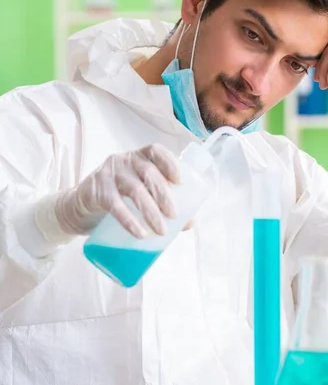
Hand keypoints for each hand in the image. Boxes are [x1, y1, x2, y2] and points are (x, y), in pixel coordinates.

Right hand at [54, 144, 181, 238]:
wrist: (80, 206)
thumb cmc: (119, 197)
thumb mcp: (140, 195)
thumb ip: (163, 204)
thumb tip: (188, 224)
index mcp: (139, 157)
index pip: (155, 151)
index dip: (169, 162)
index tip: (180, 181)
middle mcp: (125, 161)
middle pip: (148, 172)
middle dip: (163, 194)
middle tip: (174, 215)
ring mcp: (109, 174)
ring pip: (134, 189)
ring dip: (150, 210)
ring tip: (161, 230)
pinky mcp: (97, 191)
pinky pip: (115, 206)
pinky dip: (129, 220)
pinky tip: (140, 233)